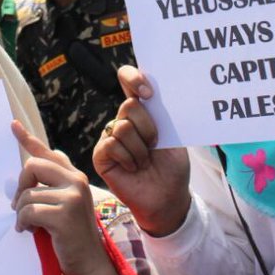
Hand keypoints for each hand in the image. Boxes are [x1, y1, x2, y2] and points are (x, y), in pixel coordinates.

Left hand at [10, 121, 109, 274]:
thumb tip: (40, 156)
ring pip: (27, 194)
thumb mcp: (67, 203)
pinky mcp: (64, 214)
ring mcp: (71, 196)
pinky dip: (23, 223)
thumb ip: (55, 182)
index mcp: (75, 176)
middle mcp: (76, 180)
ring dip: (21, 213)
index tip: (12, 124)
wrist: (90, 263)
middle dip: (21, 187)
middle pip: (32, 166)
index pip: (48, 152)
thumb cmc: (72, 234)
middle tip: (19, 206)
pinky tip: (29, 231)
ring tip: (30, 225)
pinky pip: (28, 211)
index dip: (28, 138)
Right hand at [92, 66, 190, 236]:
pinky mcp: (101, 155)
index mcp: (142, 111)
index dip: (134, 77)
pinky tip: (133, 168)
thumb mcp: (174, 137)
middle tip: (155, 145)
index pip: (128, 80)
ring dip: (140, 148)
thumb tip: (153, 95)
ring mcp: (110, 136)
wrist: (167, 197)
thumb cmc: (172, 167)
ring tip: (145, 161)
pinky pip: (111, 144)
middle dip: (148, 127)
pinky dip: (128, 158)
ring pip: (122, 127)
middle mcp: (123, 120)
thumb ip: (162, 116)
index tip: (148, 92)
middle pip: (130, 105)